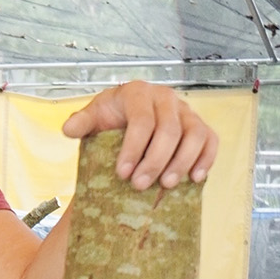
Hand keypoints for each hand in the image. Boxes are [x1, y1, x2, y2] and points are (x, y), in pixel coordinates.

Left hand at [62, 81, 216, 190]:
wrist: (127, 118)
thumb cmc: (111, 118)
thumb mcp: (93, 117)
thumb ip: (82, 122)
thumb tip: (68, 129)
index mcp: (139, 92)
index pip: (142, 120)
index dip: (133, 148)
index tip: (122, 174)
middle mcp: (166, 98)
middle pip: (169, 130)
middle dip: (155, 160)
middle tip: (140, 186)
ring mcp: (186, 111)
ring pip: (195, 134)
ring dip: (182, 162)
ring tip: (167, 186)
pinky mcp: (199, 126)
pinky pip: (211, 140)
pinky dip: (206, 159)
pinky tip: (195, 179)